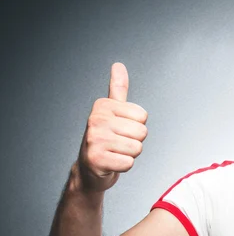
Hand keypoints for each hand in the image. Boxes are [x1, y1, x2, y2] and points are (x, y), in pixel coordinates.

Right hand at [77, 63, 147, 191]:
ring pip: (137, 148)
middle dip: (134, 141)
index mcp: (102, 106)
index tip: (120, 130)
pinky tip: (111, 163)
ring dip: (129, 154)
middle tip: (118, 143)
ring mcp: (94, 139)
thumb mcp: (111, 111)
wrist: (88, 169)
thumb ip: (117, 89)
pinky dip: (124, 166)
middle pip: (142, 132)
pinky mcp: (96, 159)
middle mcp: (96, 120)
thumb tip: (118, 65)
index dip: (136, 126)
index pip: (143, 116)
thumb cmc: (104, 139)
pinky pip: (129, 163)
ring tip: (115, 152)